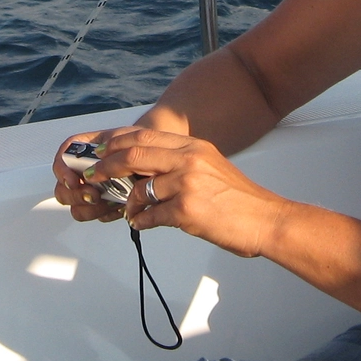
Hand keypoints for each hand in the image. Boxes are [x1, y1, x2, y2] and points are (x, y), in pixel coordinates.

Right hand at [53, 126, 138, 221]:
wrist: (150, 157)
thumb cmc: (134, 144)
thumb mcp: (122, 137)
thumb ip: (108, 147)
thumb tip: (96, 164)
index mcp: (81, 152)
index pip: (61, 161)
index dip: (63, 173)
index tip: (74, 181)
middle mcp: (81, 173)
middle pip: (62, 190)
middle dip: (76, 196)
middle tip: (94, 194)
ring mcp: (90, 190)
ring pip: (77, 208)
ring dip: (91, 208)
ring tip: (109, 201)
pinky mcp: (102, 205)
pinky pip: (96, 216)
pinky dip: (106, 213)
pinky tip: (118, 205)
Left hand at [58, 127, 291, 258]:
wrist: (265, 220)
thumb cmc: (239, 198)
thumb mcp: (210, 166)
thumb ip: (180, 162)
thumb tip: (146, 171)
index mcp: (193, 146)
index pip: (144, 136)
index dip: (116, 142)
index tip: (100, 151)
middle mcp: (189, 159)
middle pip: (134, 154)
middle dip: (108, 166)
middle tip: (95, 176)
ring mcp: (187, 184)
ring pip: (139, 188)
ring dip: (128, 203)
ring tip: (130, 211)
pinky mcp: (187, 210)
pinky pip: (151, 216)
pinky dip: (141, 221)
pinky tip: (142, 224)